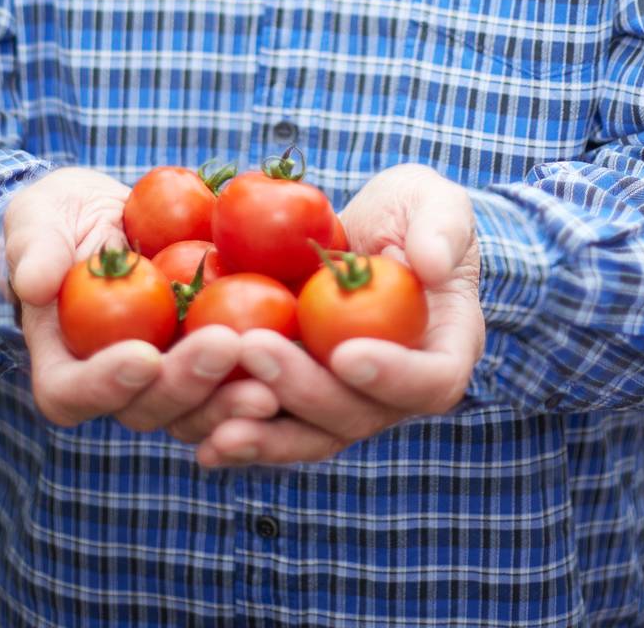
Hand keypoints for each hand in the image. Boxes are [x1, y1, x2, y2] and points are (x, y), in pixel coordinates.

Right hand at [4, 166, 280, 436]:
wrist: (110, 216)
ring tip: (275, 373)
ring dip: (236, 397)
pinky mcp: (213, 361)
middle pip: (149, 408)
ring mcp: (170, 379)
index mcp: (64, 366)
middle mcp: (119, 387)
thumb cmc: (60, 219)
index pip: (72, 395)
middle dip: (189, 384)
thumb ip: (32, 248)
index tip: (142, 355)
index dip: (105, 386)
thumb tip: (34, 283)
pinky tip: (302, 354)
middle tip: (226, 347)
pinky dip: (268, 374)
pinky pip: (239, 381)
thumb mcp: (36, 220)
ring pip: (201, 410)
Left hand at [183, 163, 483, 466]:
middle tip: (254, 347)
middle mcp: (396, 391)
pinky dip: (238, 435)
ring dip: (264, 433)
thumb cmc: (410, 211)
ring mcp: (346, 401)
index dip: (393, 376)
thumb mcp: (433, 202)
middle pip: (358, 415)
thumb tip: (431, 265)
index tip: (346, 352)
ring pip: (310, 436)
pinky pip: (273, 427)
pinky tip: (199, 440)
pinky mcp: (301, 399)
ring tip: (218, 423)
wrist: (363, 231)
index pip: (431, 380)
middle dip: (304, 389)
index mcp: (444, 349)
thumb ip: (440, 229)